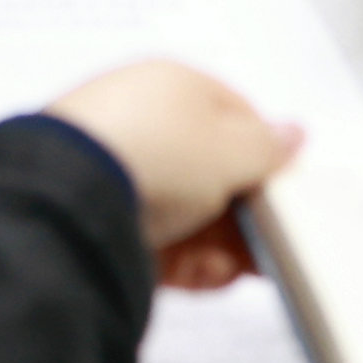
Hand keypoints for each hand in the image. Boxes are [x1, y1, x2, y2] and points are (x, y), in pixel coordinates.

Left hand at [45, 58, 300, 293]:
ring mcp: (120, 174)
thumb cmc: (160, 152)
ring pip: (189, 214)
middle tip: (273, 244)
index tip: (286, 192)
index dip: (265, 156)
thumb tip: (292, 131)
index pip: (234, 115)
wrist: (70, 198)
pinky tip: (206, 275)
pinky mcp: (106, 223)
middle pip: (212, 173)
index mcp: (172, 87)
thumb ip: (269, 146)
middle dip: (244, 214)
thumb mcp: (232, 147)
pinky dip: (187, 262)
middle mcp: (144, 124)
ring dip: (221, 245)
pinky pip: (159, 242)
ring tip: (237, 266)